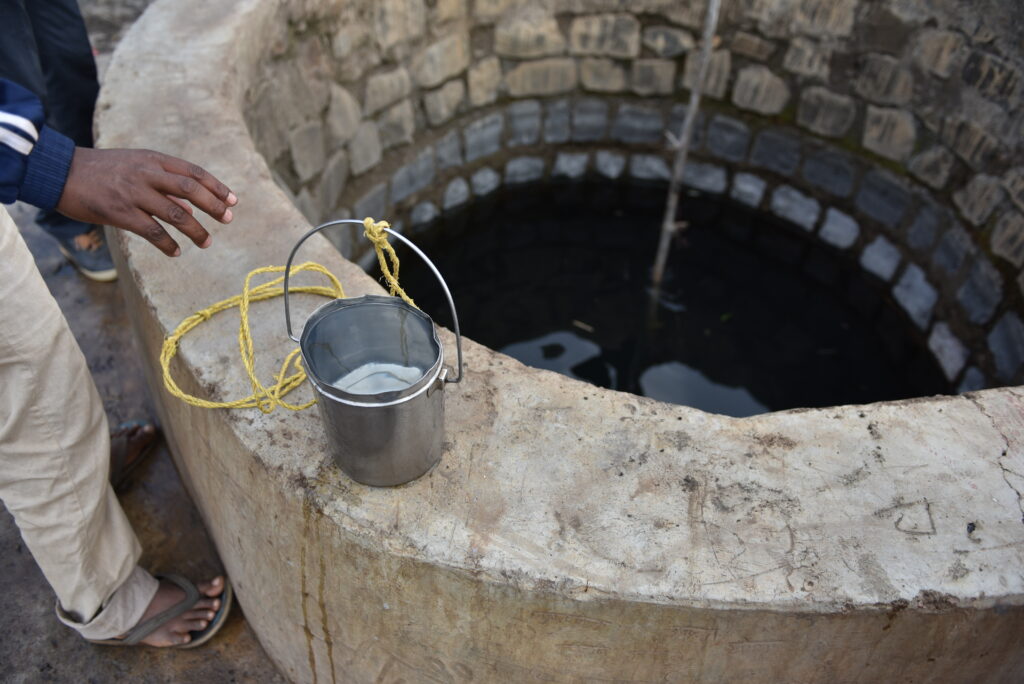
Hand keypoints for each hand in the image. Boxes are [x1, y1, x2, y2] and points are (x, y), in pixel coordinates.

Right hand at [56, 148, 238, 256]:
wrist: (59, 171)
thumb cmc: (101, 170)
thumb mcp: (135, 166)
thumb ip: (163, 184)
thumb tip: (191, 209)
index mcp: (153, 159)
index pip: (193, 172)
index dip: (216, 187)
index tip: (233, 200)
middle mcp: (146, 173)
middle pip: (191, 190)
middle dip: (214, 206)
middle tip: (228, 219)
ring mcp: (133, 193)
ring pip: (176, 214)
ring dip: (196, 231)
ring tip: (207, 242)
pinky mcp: (120, 212)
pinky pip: (152, 231)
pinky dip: (168, 244)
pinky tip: (176, 252)